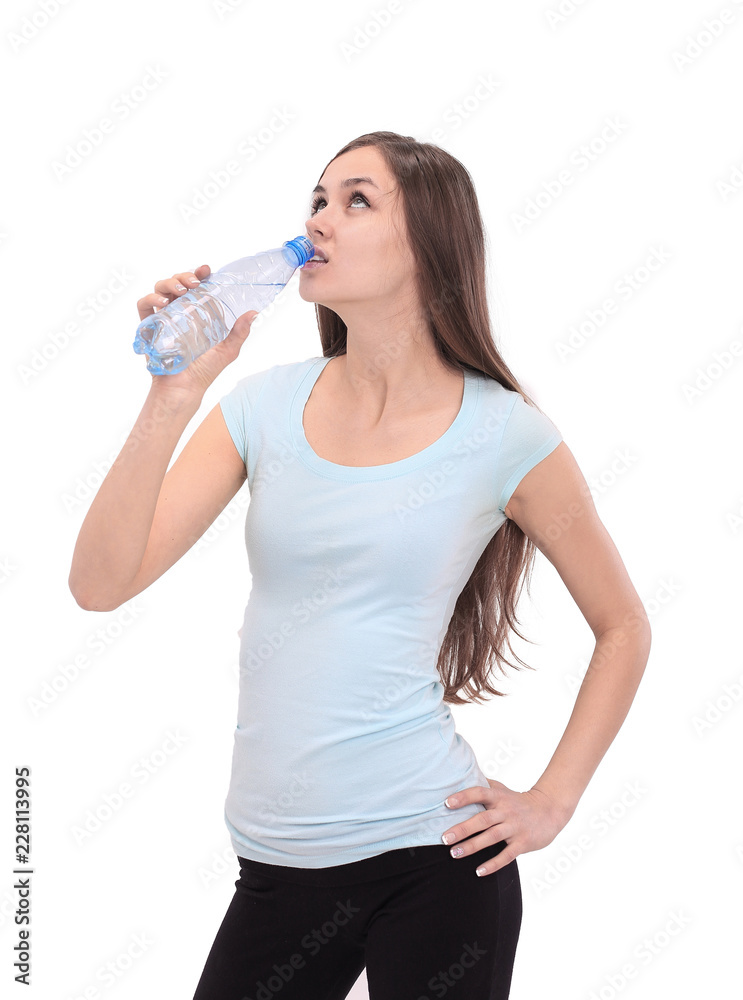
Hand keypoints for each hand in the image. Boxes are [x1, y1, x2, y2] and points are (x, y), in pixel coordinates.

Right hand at [136, 263, 258, 396]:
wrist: (184, 389)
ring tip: (181, 290)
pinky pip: (143, 306)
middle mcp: (178, 312)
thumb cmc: (204, 371)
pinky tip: (162, 302)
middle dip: (184, 276)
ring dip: (169, 283)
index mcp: (196, 314)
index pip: (196, 287)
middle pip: (177, 284)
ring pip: (160, 289)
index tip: (206, 270)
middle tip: (194, 282)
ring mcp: (162, 318)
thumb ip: (240, 332)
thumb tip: (254, 312)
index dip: (199, 274)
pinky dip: (150, 298)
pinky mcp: (148, 327)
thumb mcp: (227, 350)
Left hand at [440, 778, 573, 876]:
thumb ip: (484, 784)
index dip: (464, 797)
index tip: (447, 803)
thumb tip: (461, 775)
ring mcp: (515, 828)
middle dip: (462, 829)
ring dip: (472, 846)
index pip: (480, 793)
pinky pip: (507, 855)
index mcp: (499, 797)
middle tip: (444, 838)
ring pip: (491, 837)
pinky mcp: (523, 843)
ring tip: (454, 854)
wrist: (550, 810)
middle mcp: (506, 811)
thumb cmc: (518, 801)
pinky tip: (479, 871)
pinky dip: (493, 864)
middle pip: (482, 819)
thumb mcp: (502, 789)